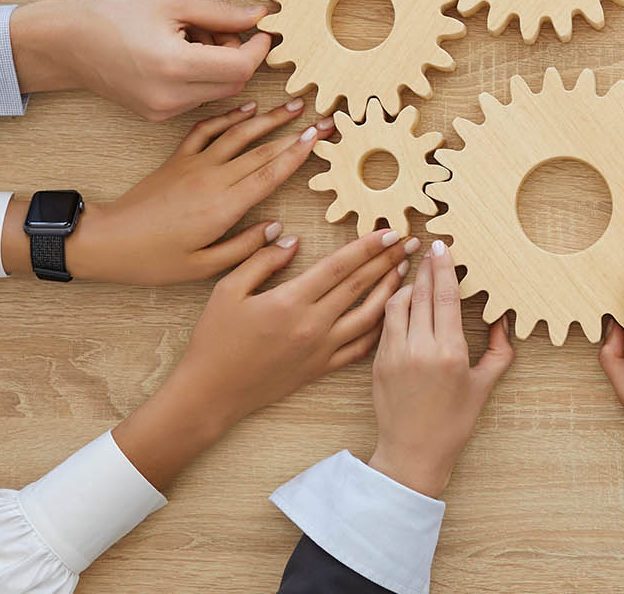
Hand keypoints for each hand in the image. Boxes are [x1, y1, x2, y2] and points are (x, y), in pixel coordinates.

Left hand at [1, 100, 338, 283]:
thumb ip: (245, 249)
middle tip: (324, 119)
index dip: (298, 153)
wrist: (108, 240)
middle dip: (295, 132)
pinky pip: (206, 131)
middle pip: (262, 150)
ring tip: (293, 104)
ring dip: (268, 117)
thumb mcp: (203, 268)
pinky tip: (246, 107)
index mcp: (223, 207)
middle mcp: (213, 179)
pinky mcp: (178, 160)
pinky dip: (227, 116)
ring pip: (238, 133)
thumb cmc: (154, 260)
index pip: (270, 173)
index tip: (319, 136)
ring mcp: (194, 165)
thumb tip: (279, 229)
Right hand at [9, 0, 272, 120]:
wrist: (68, 43)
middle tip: (220, 27)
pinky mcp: (156, 116)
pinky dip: (201, 77)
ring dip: (220, 66)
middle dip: (238, 55)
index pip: (241, 67)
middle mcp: (170, 96)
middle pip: (235, 83)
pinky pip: (197, 98)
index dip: (258, 48)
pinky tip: (179, 54)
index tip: (261, 30)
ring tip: (193, 37)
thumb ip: (221, 12)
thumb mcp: (172, 2)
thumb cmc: (115, 16)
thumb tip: (260, 16)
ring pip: (218, 92)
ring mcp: (162, 111)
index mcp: (174, 65)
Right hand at [113, 226, 416, 488]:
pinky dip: (379, 328)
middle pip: (360, 286)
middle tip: (411, 243)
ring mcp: (321, 349)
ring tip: (406, 272)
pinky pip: (360, 347)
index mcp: (290, 301)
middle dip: (389, 261)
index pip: (339, 266)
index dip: (368, 246)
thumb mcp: (228, 290)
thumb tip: (291, 240)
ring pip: (369, 316)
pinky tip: (390, 313)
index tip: (390, 231)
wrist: (212, 393)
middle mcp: (312, 324)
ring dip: (391, 291)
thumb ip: (261, 260)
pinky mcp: (321, 369)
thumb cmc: (215, 340)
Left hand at [368, 241, 515, 497]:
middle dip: (427, 267)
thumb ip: (498, 351)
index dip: (445, 268)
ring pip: (398, 303)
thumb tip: (503, 321)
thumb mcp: (483, 386)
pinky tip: (403, 299)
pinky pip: (385, 322)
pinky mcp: (377, 361)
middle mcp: (420, 349)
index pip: (447, 297)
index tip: (444, 246)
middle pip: (423, 293)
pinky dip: (395, 305)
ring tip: (419, 274)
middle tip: (431, 247)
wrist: (412, 453)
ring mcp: (395, 354)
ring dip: (409, 284)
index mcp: (450, 352)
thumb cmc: (452, 424)